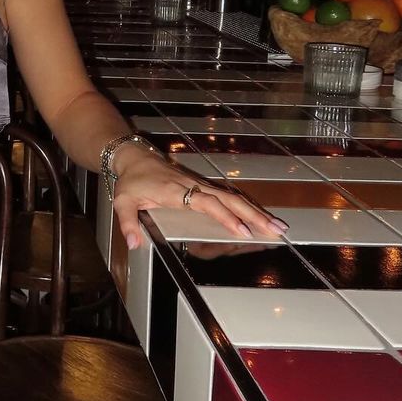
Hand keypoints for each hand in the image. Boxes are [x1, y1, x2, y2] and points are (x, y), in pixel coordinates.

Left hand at [110, 146, 286, 249]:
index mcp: (177, 191)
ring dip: (256, 211)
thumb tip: (133, 243)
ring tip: (278, 225)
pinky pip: (228, 196)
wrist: (135, 157)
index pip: (207, 203)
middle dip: (254, 215)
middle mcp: (194, 186)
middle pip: (229, 200)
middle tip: (276, 230)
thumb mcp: (122, 201)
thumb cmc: (131, 181)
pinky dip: (246, 206)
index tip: (243, 231)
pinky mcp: (203, 186)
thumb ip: (127, 223)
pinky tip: (261, 216)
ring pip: (233, 197)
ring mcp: (201, 184)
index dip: (226, 217)